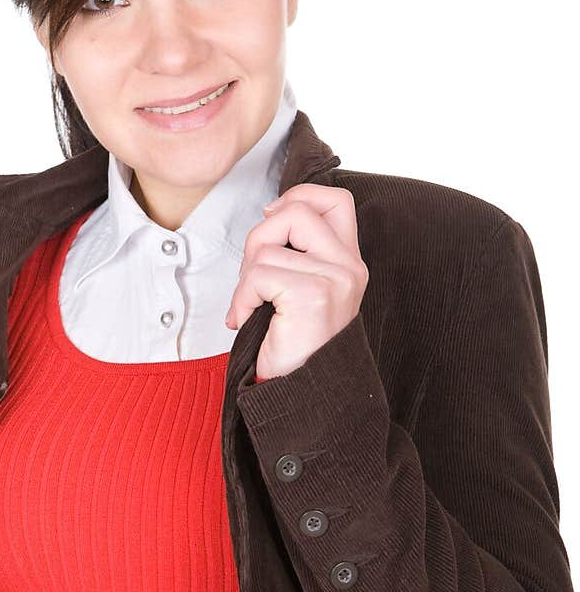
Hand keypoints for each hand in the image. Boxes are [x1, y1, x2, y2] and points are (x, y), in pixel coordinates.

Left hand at [224, 184, 368, 379]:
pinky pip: (257, 275)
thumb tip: (270, 215)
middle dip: (258, 236)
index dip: (298, 195)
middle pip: (296, 210)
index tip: (271, 216)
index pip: (336, 200)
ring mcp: (334, 279)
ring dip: (245, 278)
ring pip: (267, 246)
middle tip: (251, 275)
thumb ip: (298, 255)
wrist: (305, 396)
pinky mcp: (312, 295)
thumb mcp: (303, 292)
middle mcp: (349, 267)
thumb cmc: (296, 348)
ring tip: (250, 305)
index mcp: (349, 263)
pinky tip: (246, 319)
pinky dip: (241, 297)